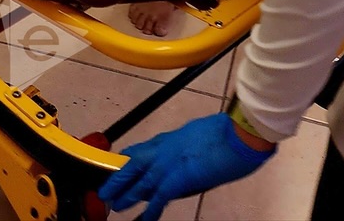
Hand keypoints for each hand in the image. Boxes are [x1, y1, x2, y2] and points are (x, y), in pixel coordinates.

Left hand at [99, 114, 274, 220]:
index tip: (119, 166)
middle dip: (118, 179)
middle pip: (132, 165)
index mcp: (169, 138)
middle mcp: (162, 150)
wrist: (237, 136)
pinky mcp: (175, 181)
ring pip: (138, 183)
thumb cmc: (226, 131)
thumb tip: (187, 153)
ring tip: (115, 205)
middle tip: (106, 190)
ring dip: (126, 195)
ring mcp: (166, 165)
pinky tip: (143, 220)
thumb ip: (187, 144)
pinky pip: (157, 200)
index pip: (140, 150)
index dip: (127, 160)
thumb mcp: (199, 132)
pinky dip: (149, 212)